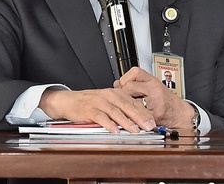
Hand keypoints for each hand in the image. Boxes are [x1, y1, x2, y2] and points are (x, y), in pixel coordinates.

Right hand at [39, 87, 155, 133]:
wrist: (70, 101)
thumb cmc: (90, 103)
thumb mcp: (108, 103)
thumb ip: (122, 109)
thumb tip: (138, 121)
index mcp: (116, 93)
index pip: (134, 103)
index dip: (144, 113)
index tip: (153, 122)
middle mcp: (109, 96)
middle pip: (127, 106)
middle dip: (140, 117)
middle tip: (149, 126)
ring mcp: (100, 102)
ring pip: (116, 112)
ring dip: (126, 122)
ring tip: (135, 130)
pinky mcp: (90, 109)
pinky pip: (101, 117)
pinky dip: (109, 124)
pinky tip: (115, 130)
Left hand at [114, 67, 194, 129]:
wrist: (179, 114)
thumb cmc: (166, 101)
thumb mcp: (152, 87)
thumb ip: (136, 83)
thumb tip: (117, 83)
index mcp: (153, 81)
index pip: (135, 73)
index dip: (125, 78)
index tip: (122, 84)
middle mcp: (154, 89)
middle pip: (129, 86)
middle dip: (122, 94)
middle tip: (123, 99)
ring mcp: (154, 102)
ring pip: (131, 101)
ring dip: (126, 106)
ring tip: (127, 108)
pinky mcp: (154, 115)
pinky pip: (137, 114)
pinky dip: (132, 116)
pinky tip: (132, 116)